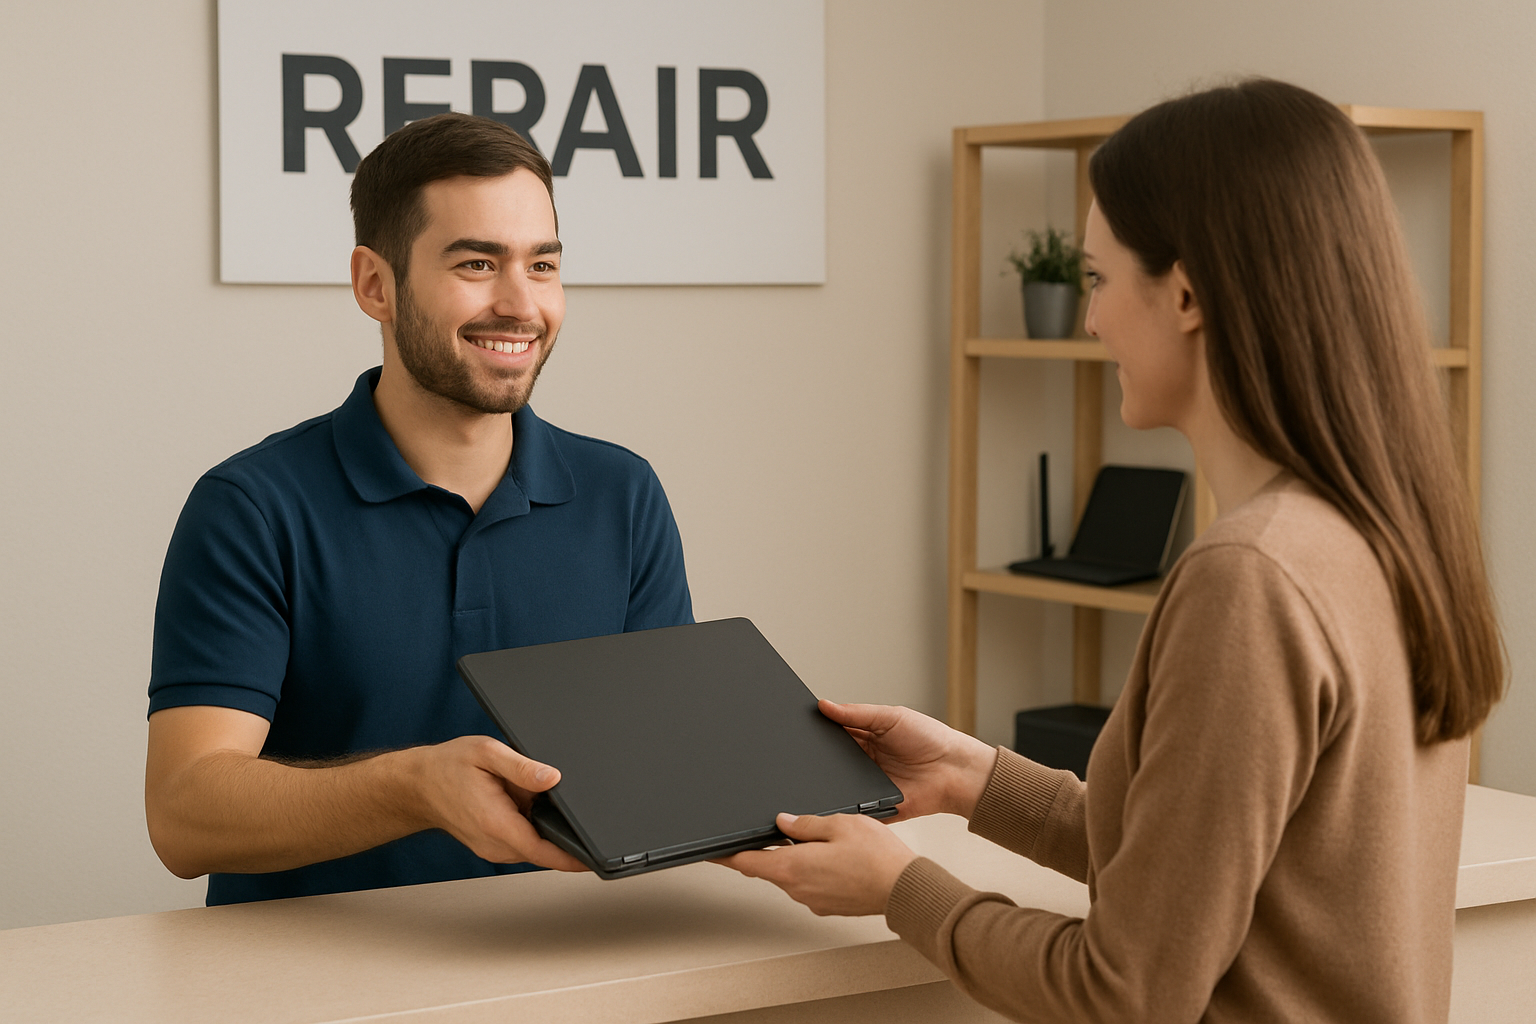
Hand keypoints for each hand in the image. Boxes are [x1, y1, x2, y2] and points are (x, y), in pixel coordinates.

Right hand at [408, 735, 587, 871]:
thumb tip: (553, 777)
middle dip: (565, 834)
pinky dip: (534, 828)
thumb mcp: (487, 753)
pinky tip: (530, 806)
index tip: (595, 858)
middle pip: (544, 850)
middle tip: (579, 809)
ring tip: (542, 799)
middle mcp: (495, 843)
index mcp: (496, 822)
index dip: (572, 857)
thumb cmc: (448, 767)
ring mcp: (493, 848)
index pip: (543, 852)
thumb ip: (522, 766)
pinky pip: (523, 842)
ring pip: (534, 846)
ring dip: (546, 829)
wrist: (418, 785)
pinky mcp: (493, 845)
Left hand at [720, 812, 916, 915]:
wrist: (904, 889)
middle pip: (769, 867)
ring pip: (793, 875)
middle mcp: (797, 889)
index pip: (745, 861)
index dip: (725, 854)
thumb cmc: (877, 858)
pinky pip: (812, 884)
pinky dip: (814, 870)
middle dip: (769, 849)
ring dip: (797, 859)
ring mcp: (813, 900)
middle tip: (775, 830)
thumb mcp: (838, 823)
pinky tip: (835, 858)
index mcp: (792, 867)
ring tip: (821, 840)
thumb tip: (784, 821)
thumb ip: (805, 822)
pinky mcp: (829, 905)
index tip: (710, 851)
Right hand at [819, 700, 997, 819]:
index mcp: (866, 737)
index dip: (819, 730)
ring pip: (836, 784)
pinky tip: (838, 794)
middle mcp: (863, 761)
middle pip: (831, 759)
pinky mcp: (872, 807)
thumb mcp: (891, 717)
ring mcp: (866, 785)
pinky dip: (843, 803)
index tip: (802, 725)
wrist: (955, 772)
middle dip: (821, 756)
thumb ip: (857, 713)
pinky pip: (851, 807)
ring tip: (824, 770)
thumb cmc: (931, 739)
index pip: (834, 733)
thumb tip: (825, 705)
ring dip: (831, 779)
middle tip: (810, 750)